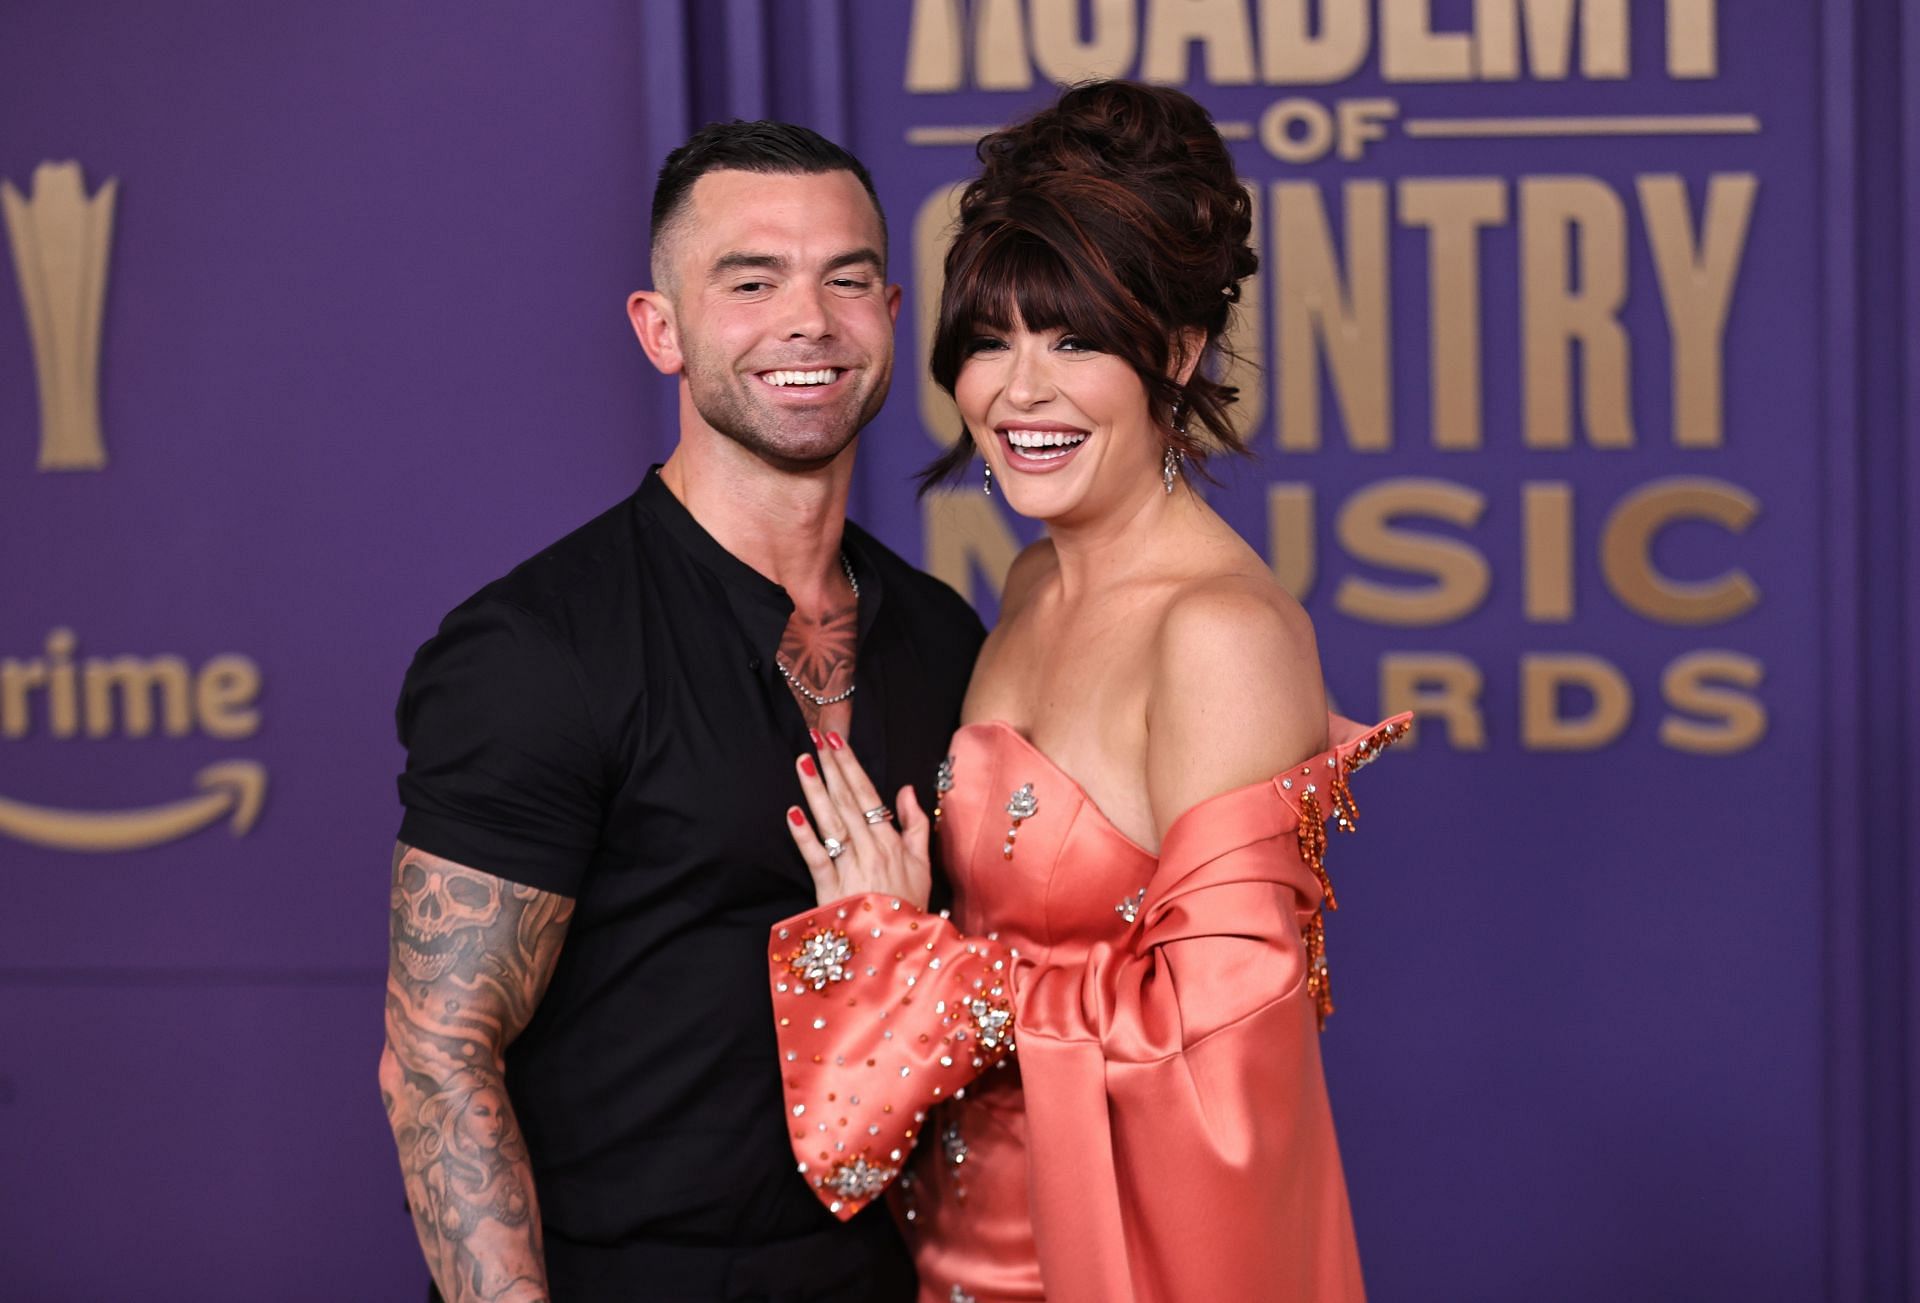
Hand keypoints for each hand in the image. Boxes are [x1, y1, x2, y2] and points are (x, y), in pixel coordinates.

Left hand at [785, 731, 931, 910]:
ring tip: (802, 762)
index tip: (837, 740)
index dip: (851, 766)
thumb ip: (916, 826)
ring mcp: (849, 869)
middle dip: (830, 767)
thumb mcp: (923, 864)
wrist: (899, 948)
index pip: (867, 795)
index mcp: (890, 842)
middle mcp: (870, 850)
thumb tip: (907, 791)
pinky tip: (793, 813)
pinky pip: (816, 859)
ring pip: (830, 823)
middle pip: (846, 801)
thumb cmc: (909, 906)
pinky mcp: (831, 891)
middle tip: (815, 738)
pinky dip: (804, 836)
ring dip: (815, 790)